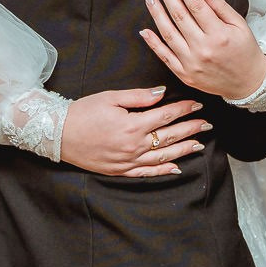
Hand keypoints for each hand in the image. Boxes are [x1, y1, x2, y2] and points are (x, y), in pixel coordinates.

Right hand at [60, 87, 209, 177]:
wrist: (58, 135)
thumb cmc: (83, 113)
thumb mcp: (110, 98)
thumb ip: (138, 96)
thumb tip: (161, 93)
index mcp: (132, 125)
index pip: (166, 116)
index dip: (184, 110)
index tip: (197, 105)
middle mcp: (134, 146)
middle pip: (169, 137)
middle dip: (190, 129)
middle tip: (207, 124)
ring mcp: (128, 161)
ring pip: (163, 156)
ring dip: (183, 150)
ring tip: (199, 144)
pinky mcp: (120, 171)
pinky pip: (146, 173)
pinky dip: (163, 171)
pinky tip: (176, 167)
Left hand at [140, 0, 265, 98]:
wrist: (249, 84)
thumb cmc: (246, 51)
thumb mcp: (240, 25)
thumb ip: (220, 6)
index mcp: (219, 34)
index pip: (195, 4)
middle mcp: (203, 48)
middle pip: (179, 15)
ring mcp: (191, 63)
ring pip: (168, 33)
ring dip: (156, 13)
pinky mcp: (185, 75)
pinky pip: (165, 56)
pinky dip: (153, 43)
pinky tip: (144, 29)